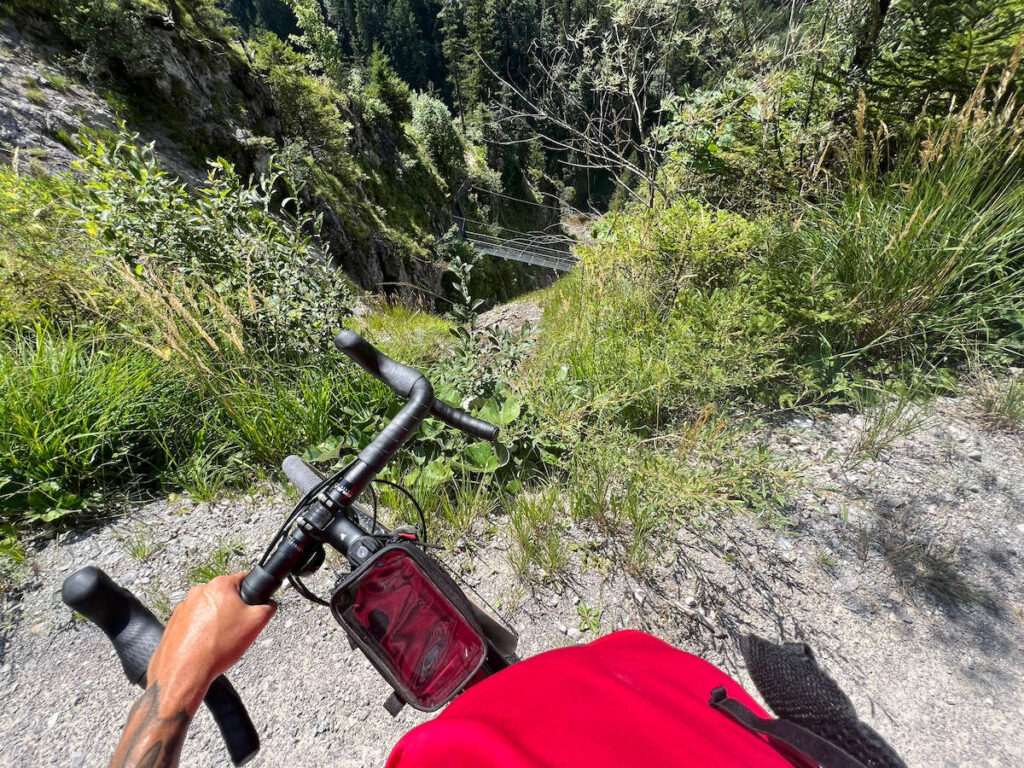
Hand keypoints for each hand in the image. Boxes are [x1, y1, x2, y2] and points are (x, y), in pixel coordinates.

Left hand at [146, 572, 275, 716]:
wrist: (185, 672)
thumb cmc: (217, 647)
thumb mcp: (256, 624)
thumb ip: (268, 607)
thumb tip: (269, 605)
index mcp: (219, 586)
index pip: (244, 580)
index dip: (252, 596)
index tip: (251, 610)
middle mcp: (198, 592)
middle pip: (225, 597)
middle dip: (233, 612)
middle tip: (236, 630)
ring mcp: (183, 607)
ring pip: (209, 610)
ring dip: (216, 622)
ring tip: (220, 641)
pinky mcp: (174, 623)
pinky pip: (195, 623)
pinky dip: (202, 632)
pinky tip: (206, 646)